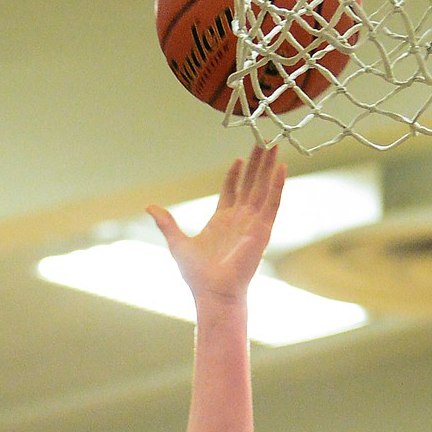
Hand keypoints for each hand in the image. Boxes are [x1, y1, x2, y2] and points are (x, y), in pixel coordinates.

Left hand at [148, 144, 284, 302]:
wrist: (212, 292)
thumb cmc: (197, 275)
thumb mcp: (177, 243)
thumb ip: (166, 223)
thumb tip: (149, 207)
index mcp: (222, 220)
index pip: (232, 189)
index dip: (235, 173)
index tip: (238, 157)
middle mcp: (240, 219)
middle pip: (250, 183)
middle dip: (256, 162)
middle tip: (263, 139)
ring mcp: (253, 223)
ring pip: (263, 187)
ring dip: (269, 166)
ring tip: (275, 144)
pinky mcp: (262, 230)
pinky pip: (272, 203)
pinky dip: (277, 185)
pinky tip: (281, 167)